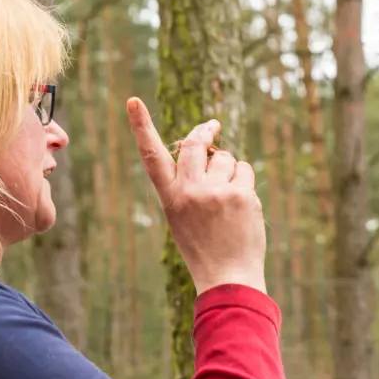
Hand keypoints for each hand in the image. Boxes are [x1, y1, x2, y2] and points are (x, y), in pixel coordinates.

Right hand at [126, 97, 266, 295]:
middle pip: (196, 145)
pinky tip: (242, 204)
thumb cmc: (205, 248)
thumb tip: (210, 150)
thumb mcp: (183, 217)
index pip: (152, 156)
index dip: (142, 127)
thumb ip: (189, 185)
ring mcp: (217, 192)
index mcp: (171, 198)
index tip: (133, 101)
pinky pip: (244, 170)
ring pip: (225, 158)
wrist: (228, 277)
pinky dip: (244, 181)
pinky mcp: (241, 195)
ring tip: (228, 199)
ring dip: (229, 169)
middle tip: (212, 125)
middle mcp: (191, 191)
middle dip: (205, 132)